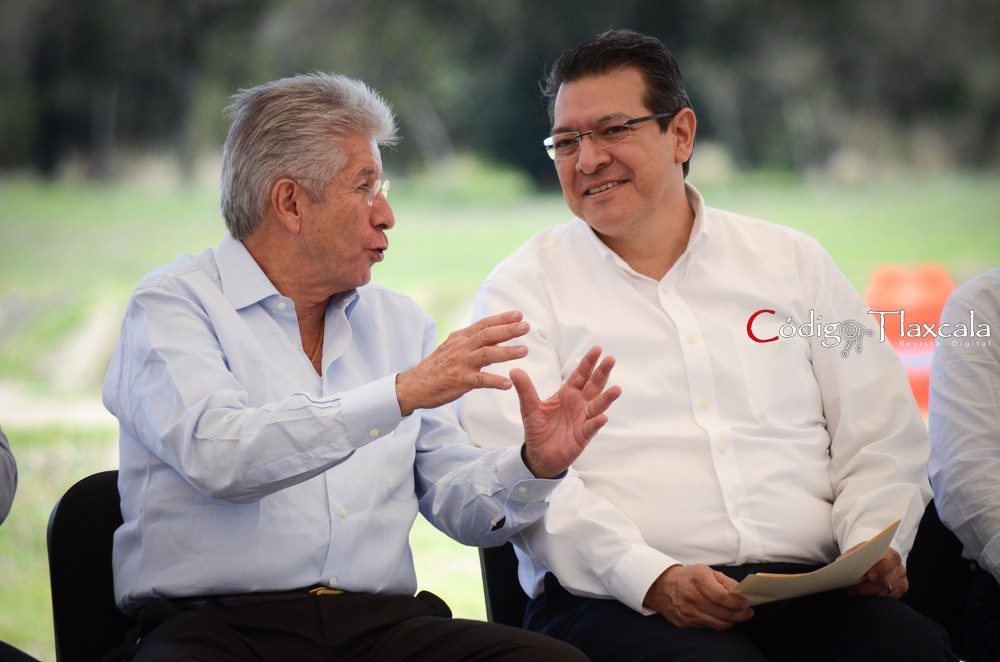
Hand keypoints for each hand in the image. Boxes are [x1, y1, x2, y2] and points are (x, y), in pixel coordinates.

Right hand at [395, 311, 528, 415]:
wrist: (415, 385)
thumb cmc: (437, 367)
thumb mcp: (454, 348)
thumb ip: (474, 343)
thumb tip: (497, 337)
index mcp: (460, 338)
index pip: (484, 324)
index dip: (502, 319)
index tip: (518, 314)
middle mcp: (461, 347)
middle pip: (488, 335)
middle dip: (508, 330)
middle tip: (526, 326)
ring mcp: (461, 363)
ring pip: (487, 354)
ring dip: (507, 352)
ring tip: (524, 350)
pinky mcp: (460, 380)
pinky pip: (480, 380)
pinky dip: (495, 381)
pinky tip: (508, 384)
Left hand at [513, 346, 620, 478]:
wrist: (538, 453)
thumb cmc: (538, 428)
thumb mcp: (529, 407)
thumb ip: (525, 389)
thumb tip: (515, 370)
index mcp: (568, 393)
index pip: (580, 375)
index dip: (588, 362)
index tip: (597, 348)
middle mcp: (579, 404)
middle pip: (593, 386)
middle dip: (602, 373)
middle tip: (611, 359)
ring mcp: (583, 419)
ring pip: (597, 406)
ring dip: (607, 398)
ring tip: (617, 389)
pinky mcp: (582, 436)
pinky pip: (590, 428)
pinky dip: (596, 422)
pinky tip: (602, 417)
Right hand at [644, 564, 753, 629]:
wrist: (661, 586)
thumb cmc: (687, 577)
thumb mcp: (705, 570)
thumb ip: (725, 581)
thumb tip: (741, 592)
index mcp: (698, 580)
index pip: (723, 597)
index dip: (738, 602)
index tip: (746, 603)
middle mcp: (692, 598)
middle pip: (723, 613)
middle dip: (740, 614)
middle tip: (747, 612)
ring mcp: (688, 612)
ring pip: (718, 624)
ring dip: (732, 621)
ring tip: (737, 616)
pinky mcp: (685, 623)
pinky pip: (708, 627)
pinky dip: (718, 623)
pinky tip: (722, 618)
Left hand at [844, 546, 907, 598]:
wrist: (879, 558)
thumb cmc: (868, 555)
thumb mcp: (860, 550)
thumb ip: (852, 555)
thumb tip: (840, 563)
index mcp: (892, 555)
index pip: (889, 562)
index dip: (880, 569)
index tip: (869, 576)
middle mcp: (899, 568)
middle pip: (885, 582)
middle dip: (867, 588)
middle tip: (852, 590)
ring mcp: (901, 580)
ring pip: (885, 593)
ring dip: (868, 594)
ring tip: (853, 592)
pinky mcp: (900, 591)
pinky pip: (888, 598)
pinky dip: (875, 598)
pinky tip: (864, 595)